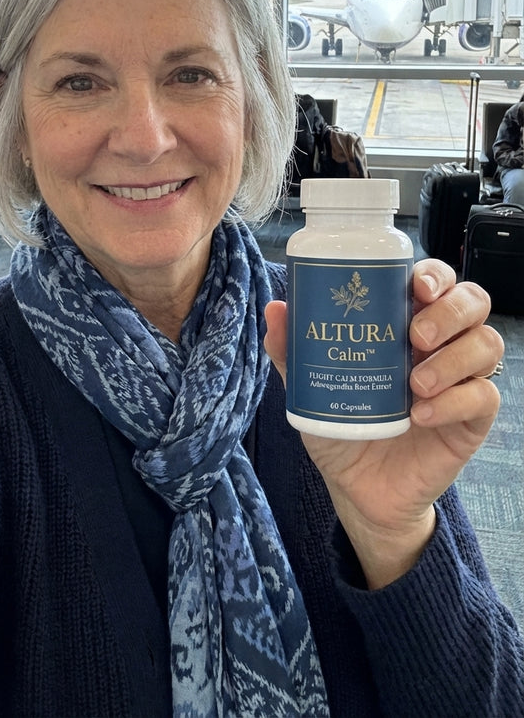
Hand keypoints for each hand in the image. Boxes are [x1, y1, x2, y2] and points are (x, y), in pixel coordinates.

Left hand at [264, 260, 502, 588]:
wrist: (356, 488)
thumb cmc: (341, 424)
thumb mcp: (310, 387)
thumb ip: (293, 350)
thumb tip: (276, 309)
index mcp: (406, 321)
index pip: (437, 281)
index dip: (435, 275)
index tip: (415, 284)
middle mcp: (442, 343)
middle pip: (473, 301)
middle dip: (450, 310)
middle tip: (415, 335)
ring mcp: (461, 379)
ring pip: (486, 344)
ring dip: (453, 358)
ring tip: (414, 383)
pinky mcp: (472, 419)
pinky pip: (484, 397)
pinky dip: (455, 401)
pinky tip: (421, 414)